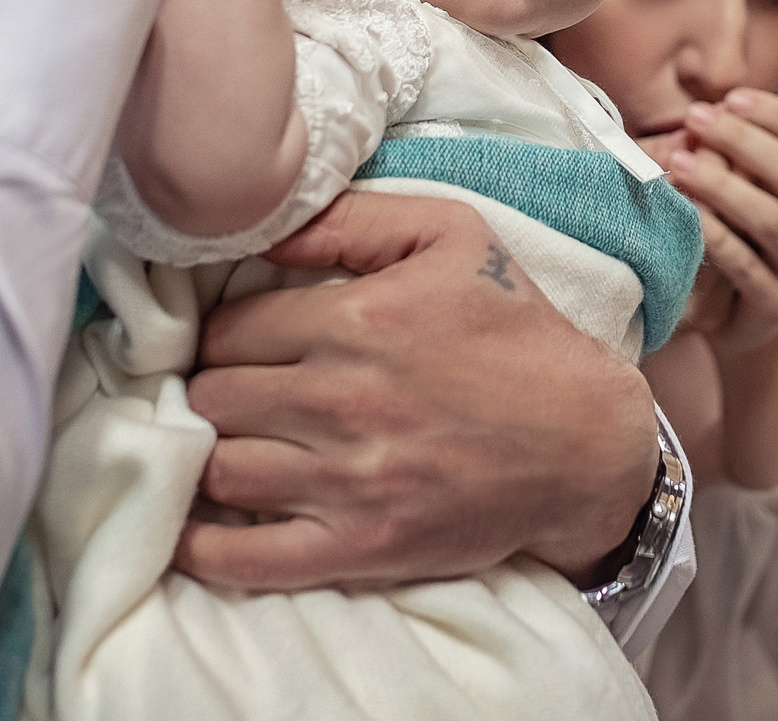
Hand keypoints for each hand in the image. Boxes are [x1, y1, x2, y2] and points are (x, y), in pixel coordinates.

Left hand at [178, 194, 658, 591]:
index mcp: (355, 323)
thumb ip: (349, 219)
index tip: (233, 342)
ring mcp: (348, 482)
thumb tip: (258, 224)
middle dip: (209, 391)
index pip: (226, 329)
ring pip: (217, 471)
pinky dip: (201, 548)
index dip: (219, 333)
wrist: (587, 441)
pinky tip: (189, 531)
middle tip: (226, 392)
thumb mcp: (450, 235)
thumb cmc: (517, 329)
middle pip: (210, 399)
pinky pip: (245, 559)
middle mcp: (340, 403)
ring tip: (222, 444)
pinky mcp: (361, 547)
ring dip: (205, 457)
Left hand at [658, 88, 777, 358]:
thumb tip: (700, 113)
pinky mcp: (775, 306)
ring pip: (772, 219)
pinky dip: (715, 236)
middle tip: (695, 119)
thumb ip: (730, 158)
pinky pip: (747, 267)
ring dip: (724, 185)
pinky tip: (686, 215)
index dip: (777, 115)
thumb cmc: (726, 241)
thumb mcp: (734, 194)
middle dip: (743, 140)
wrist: (731, 324)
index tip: (730, 97)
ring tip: (679, 164)